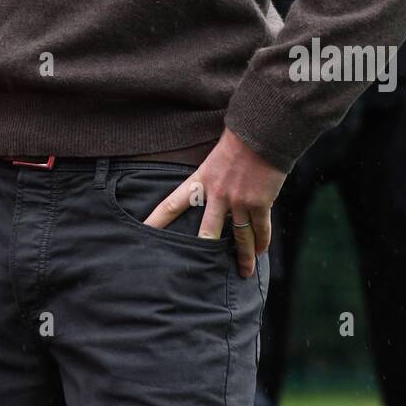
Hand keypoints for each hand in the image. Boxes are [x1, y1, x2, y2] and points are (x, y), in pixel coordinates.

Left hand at [143, 126, 284, 277]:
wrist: (261, 133)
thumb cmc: (238, 139)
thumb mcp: (214, 156)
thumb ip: (210, 175)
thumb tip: (211, 186)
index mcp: (201, 180)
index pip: (172, 203)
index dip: (157, 219)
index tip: (144, 230)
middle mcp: (218, 194)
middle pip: (206, 232)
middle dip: (202, 251)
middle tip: (195, 271)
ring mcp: (239, 200)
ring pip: (239, 237)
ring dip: (244, 256)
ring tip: (244, 272)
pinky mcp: (260, 203)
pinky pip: (260, 229)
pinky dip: (262, 242)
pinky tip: (261, 251)